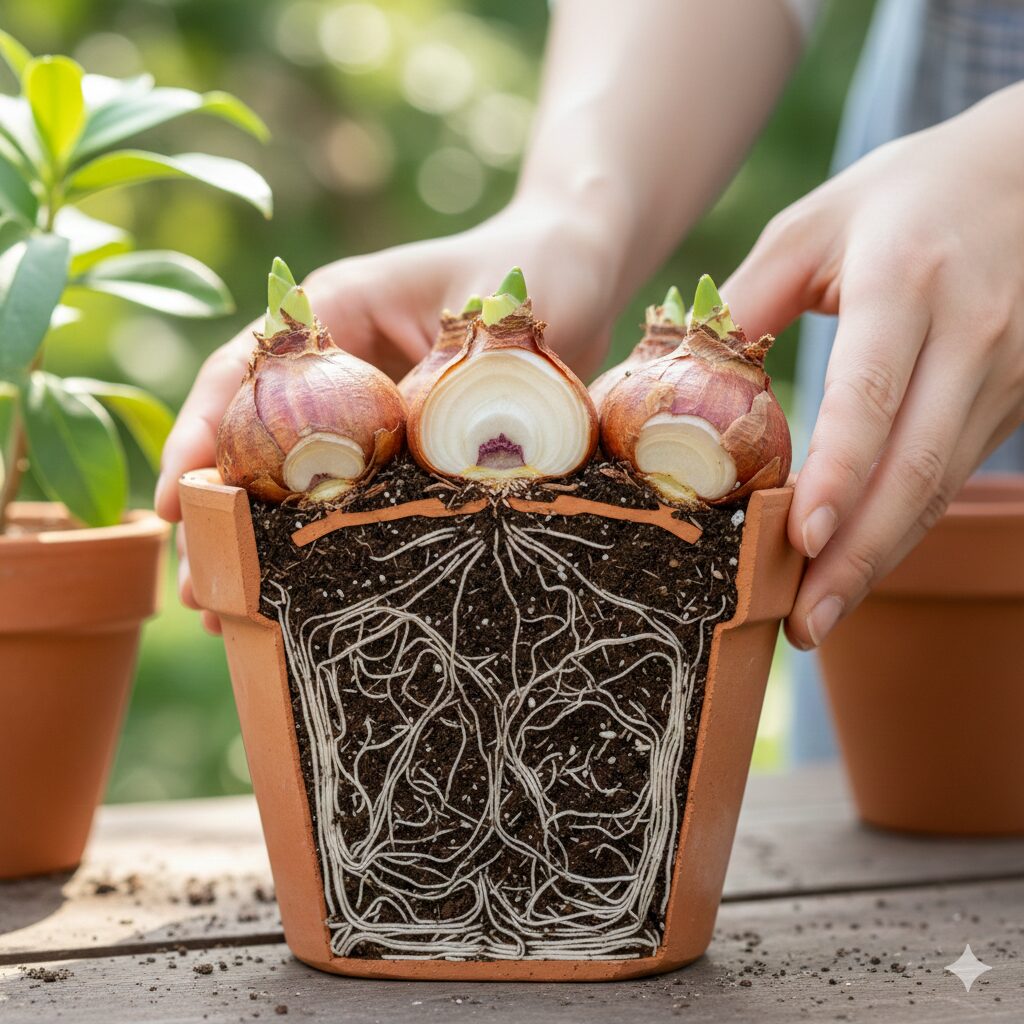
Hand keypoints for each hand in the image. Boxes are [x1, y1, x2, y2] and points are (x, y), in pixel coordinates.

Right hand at [156, 200, 619, 631]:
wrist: (575, 269)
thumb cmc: (532, 269)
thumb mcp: (490, 317)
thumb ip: (442, 385)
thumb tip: (406, 475)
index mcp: (333, 309)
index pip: (243, 372)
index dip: (201, 437)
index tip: (177, 504)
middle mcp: (335, 358)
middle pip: (252, 437)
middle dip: (219, 514)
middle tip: (199, 591)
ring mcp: (366, 402)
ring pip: (294, 474)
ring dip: (263, 540)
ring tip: (234, 613)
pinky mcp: (400, 438)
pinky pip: (351, 489)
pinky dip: (326, 536)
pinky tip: (313, 588)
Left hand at [725, 82, 1023, 649]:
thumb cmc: (901, 198)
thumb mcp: (812, 229)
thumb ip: (743, 304)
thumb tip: (664, 378)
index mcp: (905, 282)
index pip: (871, 393)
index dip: (838, 474)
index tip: (802, 542)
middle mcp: (970, 334)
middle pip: (915, 467)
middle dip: (857, 555)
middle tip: (802, 622)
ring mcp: (1006, 373)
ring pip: (939, 486)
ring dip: (879, 558)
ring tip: (818, 616)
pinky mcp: (1015, 400)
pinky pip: (952, 477)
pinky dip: (902, 527)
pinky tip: (857, 564)